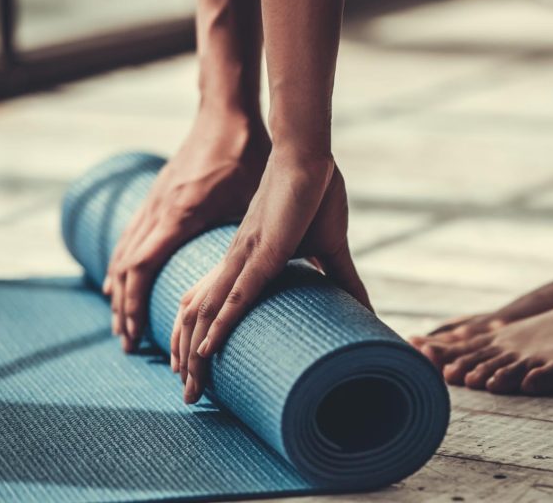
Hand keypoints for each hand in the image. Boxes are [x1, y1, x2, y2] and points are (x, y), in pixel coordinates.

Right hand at [103, 116, 269, 351]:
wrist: (226, 111)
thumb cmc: (247, 152)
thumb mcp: (258, 198)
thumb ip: (277, 236)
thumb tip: (317, 264)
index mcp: (182, 215)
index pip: (144, 268)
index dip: (137, 303)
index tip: (137, 334)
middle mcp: (161, 211)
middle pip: (128, 269)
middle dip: (124, 308)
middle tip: (127, 343)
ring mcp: (155, 201)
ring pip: (124, 253)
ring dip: (120, 290)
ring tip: (121, 323)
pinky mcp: (159, 194)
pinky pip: (130, 236)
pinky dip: (122, 262)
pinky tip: (120, 278)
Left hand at [174, 149, 369, 402]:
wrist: (310, 156)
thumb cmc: (316, 194)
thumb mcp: (330, 248)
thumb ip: (341, 278)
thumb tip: (364, 307)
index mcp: (247, 260)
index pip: (213, 306)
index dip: (200, 338)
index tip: (195, 370)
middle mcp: (235, 262)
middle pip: (198, 317)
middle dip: (188, 360)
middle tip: (188, 396)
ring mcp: (245, 258)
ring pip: (208, 314)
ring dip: (194, 354)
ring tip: (189, 387)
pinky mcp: (262, 253)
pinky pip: (233, 296)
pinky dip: (217, 325)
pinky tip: (204, 351)